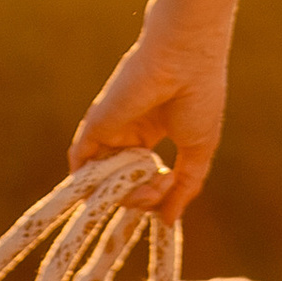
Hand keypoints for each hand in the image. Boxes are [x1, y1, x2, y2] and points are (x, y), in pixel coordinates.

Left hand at [69, 16, 228, 219]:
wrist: (184, 59)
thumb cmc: (199, 96)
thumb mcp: (198, 150)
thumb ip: (183, 187)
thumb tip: (167, 222)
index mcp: (154, 130)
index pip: (145, 177)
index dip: (157, 194)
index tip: (173, 187)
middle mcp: (128, 131)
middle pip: (123, 183)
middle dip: (141, 198)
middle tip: (159, 189)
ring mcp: (111, 129)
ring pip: (103, 181)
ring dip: (123, 196)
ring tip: (143, 186)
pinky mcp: (95, 125)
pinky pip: (82, 167)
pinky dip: (94, 185)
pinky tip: (117, 186)